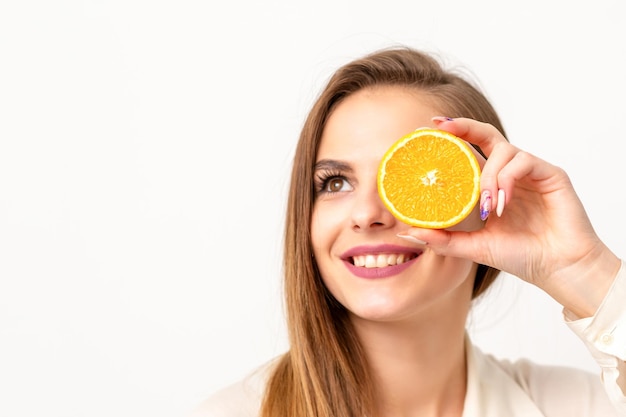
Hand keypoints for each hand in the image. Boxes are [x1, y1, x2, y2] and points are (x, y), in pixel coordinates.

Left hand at [401, 117, 620, 316]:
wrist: (558, 269)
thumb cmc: (520, 256)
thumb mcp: (473, 247)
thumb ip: (443, 240)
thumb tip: (408, 233)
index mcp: (491, 184)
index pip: (468, 152)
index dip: (450, 138)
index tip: (426, 129)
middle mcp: (509, 173)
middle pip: (486, 135)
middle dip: (463, 126)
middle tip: (443, 127)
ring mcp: (529, 172)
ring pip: (503, 149)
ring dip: (489, 176)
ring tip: (487, 206)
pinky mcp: (550, 174)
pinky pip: (523, 161)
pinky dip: (508, 179)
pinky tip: (503, 203)